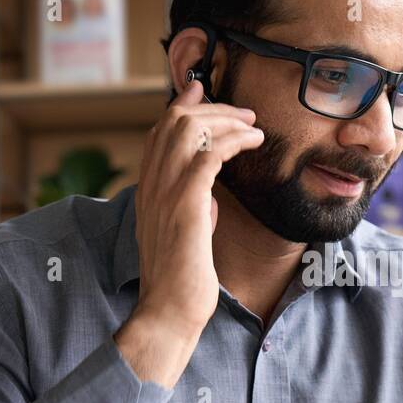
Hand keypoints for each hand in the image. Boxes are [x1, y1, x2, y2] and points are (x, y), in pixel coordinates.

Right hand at [113, 79, 262, 386]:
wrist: (169, 310)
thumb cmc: (181, 280)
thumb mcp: (182, 234)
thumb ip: (190, 209)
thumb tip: (208, 195)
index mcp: (148, 190)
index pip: (159, 132)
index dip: (182, 106)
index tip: (205, 91)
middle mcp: (151, 184)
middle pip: (174, 121)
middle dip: (211, 107)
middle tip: (243, 112)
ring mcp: (165, 192)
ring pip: (189, 129)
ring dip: (226, 120)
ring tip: (253, 126)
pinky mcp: (186, 203)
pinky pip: (208, 153)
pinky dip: (233, 140)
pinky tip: (254, 143)